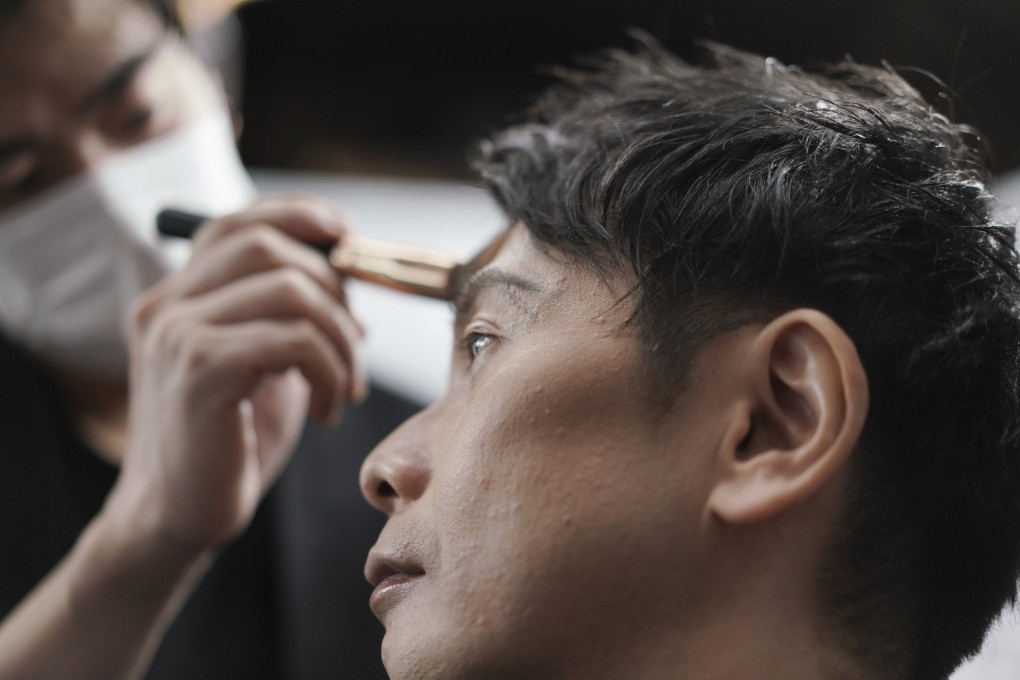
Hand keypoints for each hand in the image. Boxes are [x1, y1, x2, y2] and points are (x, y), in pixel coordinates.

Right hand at [111, 196, 366, 551]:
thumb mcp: (262, 364)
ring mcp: (177, 334)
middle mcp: (167, 305)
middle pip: (267, 246)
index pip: (235, 223)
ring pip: (291, 289)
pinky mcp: (200, 371)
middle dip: (333, 287)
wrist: (177, 516)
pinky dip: (331, 370)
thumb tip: (347, 278)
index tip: (347, 236)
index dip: (297, 216)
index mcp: (178, 297)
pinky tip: (330, 410)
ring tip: (345, 386)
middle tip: (355, 342)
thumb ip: (288, 317)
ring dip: (341, 338)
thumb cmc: (228, 443)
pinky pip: (295, 339)